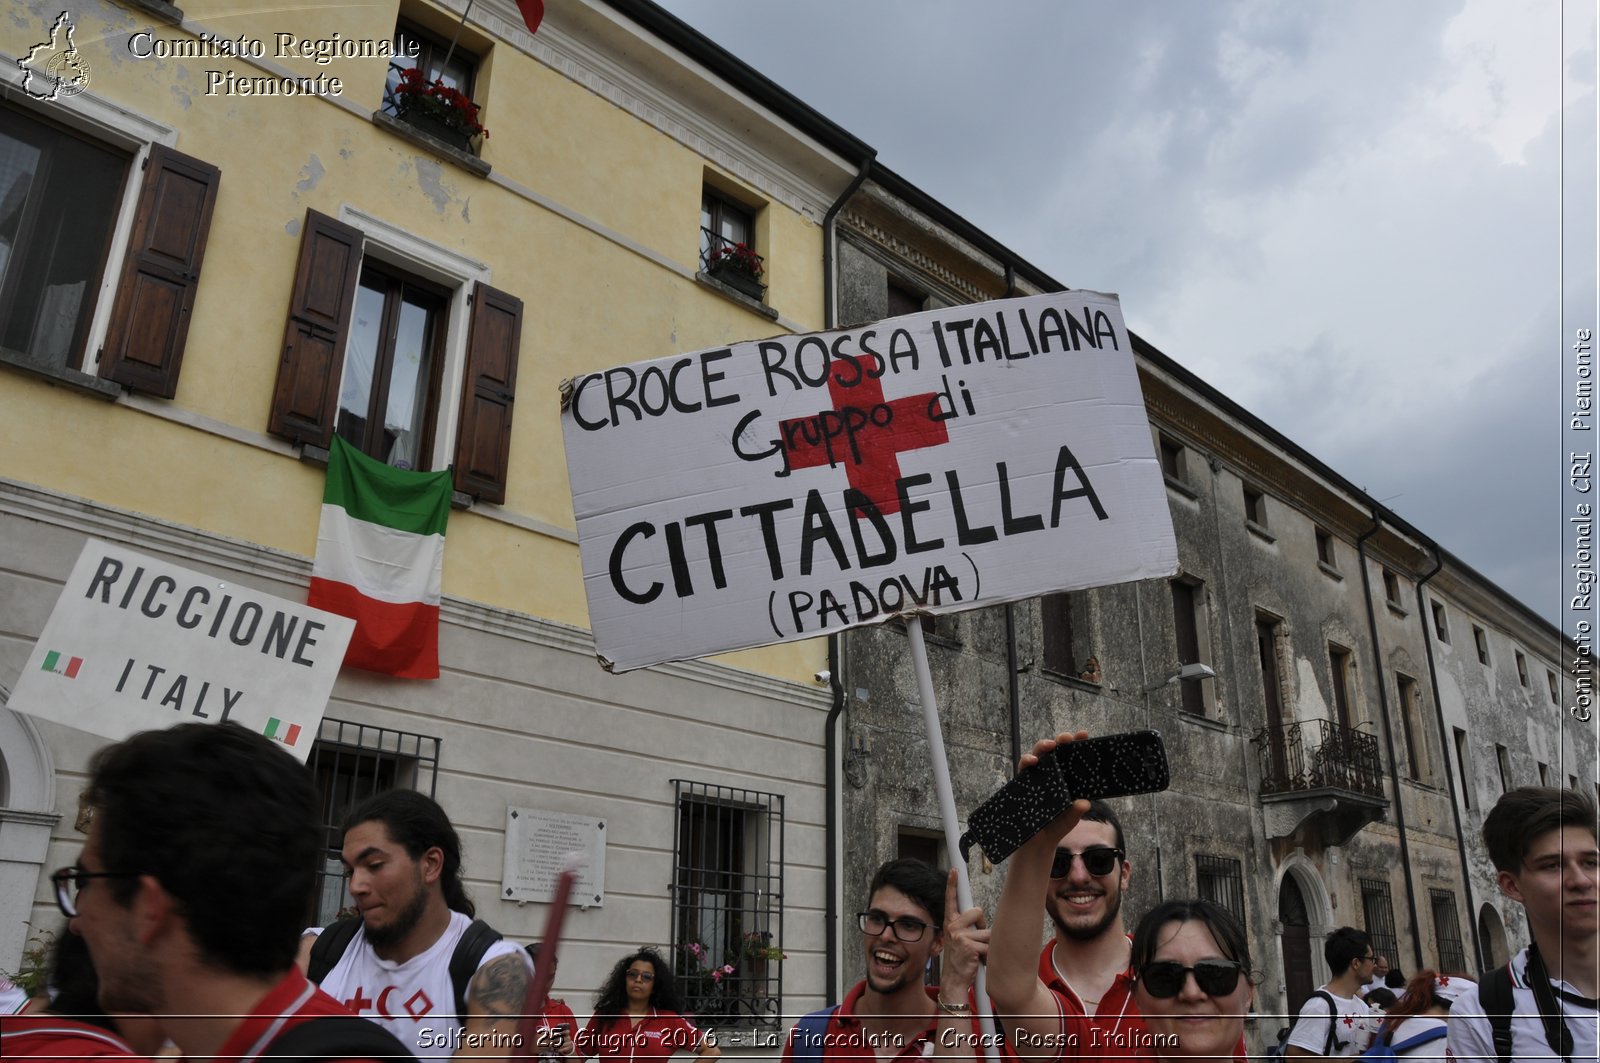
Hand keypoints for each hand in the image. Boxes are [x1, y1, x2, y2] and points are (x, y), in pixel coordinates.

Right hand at [939, 868, 988, 996]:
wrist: (954, 981)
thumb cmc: (961, 960)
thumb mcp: (959, 940)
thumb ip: (967, 927)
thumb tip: (980, 917)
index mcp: (950, 923)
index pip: (951, 900)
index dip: (952, 884)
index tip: (954, 870)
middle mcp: (952, 926)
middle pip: (977, 912)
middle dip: (982, 926)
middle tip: (977, 941)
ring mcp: (959, 935)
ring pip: (987, 931)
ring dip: (988, 944)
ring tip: (979, 955)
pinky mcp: (968, 945)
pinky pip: (989, 945)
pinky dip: (989, 955)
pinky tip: (980, 962)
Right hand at [1017, 731, 1090, 849]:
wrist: (1037, 843)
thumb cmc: (1056, 827)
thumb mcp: (1070, 818)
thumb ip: (1076, 810)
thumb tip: (1085, 802)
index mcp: (1064, 779)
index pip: (1070, 758)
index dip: (1076, 744)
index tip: (1083, 734)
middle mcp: (1050, 775)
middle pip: (1054, 752)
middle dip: (1059, 741)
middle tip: (1067, 737)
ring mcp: (1035, 778)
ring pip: (1037, 754)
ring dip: (1042, 746)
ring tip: (1050, 744)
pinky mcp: (1023, 783)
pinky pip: (1023, 768)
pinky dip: (1026, 761)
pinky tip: (1033, 761)